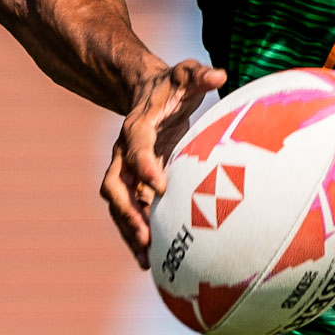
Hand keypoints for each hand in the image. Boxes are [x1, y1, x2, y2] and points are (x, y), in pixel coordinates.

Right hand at [102, 59, 225, 267]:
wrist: (147, 90)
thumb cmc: (172, 84)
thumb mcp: (185, 74)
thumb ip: (199, 74)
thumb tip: (219, 74)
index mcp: (137, 127)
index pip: (135, 148)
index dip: (145, 167)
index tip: (161, 187)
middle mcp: (124, 152)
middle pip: (115, 186)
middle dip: (127, 212)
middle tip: (145, 237)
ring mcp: (126, 170)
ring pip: (119, 205)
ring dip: (129, 231)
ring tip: (146, 260)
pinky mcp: (135, 182)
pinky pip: (131, 210)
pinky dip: (137, 232)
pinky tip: (153, 257)